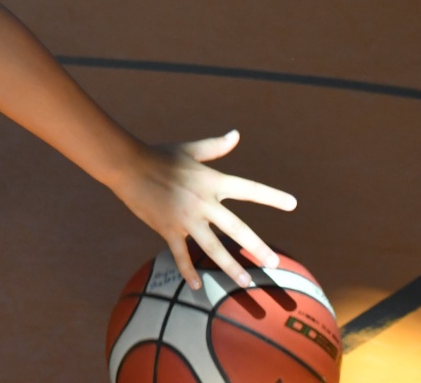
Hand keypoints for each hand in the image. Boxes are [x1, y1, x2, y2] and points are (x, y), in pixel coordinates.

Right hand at [107, 131, 295, 289]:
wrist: (128, 166)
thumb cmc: (160, 155)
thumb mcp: (190, 149)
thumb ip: (215, 147)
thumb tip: (236, 134)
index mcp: (212, 181)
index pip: (248, 190)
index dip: (271, 197)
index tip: (292, 204)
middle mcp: (203, 202)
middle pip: (236, 228)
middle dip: (256, 246)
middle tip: (274, 263)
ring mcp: (186, 218)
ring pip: (213, 247)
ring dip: (231, 267)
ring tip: (247, 282)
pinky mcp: (168, 229)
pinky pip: (181, 255)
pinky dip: (188, 271)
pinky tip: (198, 286)